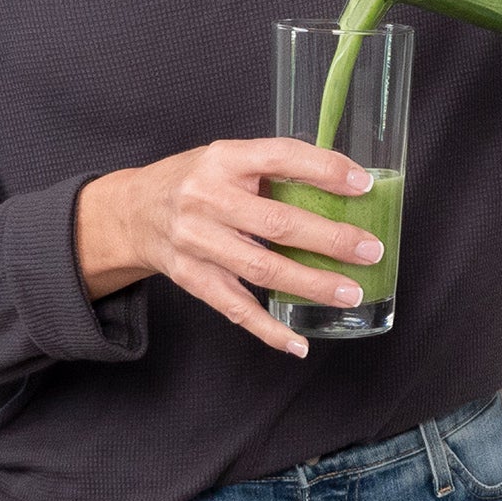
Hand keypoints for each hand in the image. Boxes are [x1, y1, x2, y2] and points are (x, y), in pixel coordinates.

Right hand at [74, 139, 384, 357]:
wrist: (133, 211)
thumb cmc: (195, 182)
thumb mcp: (228, 159)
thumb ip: (274, 168)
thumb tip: (345, 183)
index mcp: (223, 159)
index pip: (281, 157)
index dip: (325, 170)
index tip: (363, 185)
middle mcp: (206, 199)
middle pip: (276, 223)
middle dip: (329, 240)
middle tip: (369, 250)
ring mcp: (196, 242)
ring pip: (261, 270)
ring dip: (311, 284)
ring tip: (350, 292)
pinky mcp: (191, 277)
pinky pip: (235, 308)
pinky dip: (268, 329)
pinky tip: (298, 344)